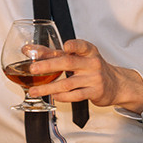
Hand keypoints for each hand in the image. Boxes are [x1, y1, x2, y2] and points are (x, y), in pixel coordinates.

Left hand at [26, 39, 142, 113]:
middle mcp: (92, 63)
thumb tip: (28, 49)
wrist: (115, 84)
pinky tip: (54, 96)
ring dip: (49, 88)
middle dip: (48, 65)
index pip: (81, 45)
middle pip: (68, 63)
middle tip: (33, 68)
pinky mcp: (95, 92)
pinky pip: (76, 95)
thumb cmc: (91, 68)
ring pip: (68, 83)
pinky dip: (62, 97)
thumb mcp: (78, 56)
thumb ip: (53, 53)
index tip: (66, 46)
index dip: (73, 45)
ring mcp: (94, 78)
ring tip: (34, 91)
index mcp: (88, 51)